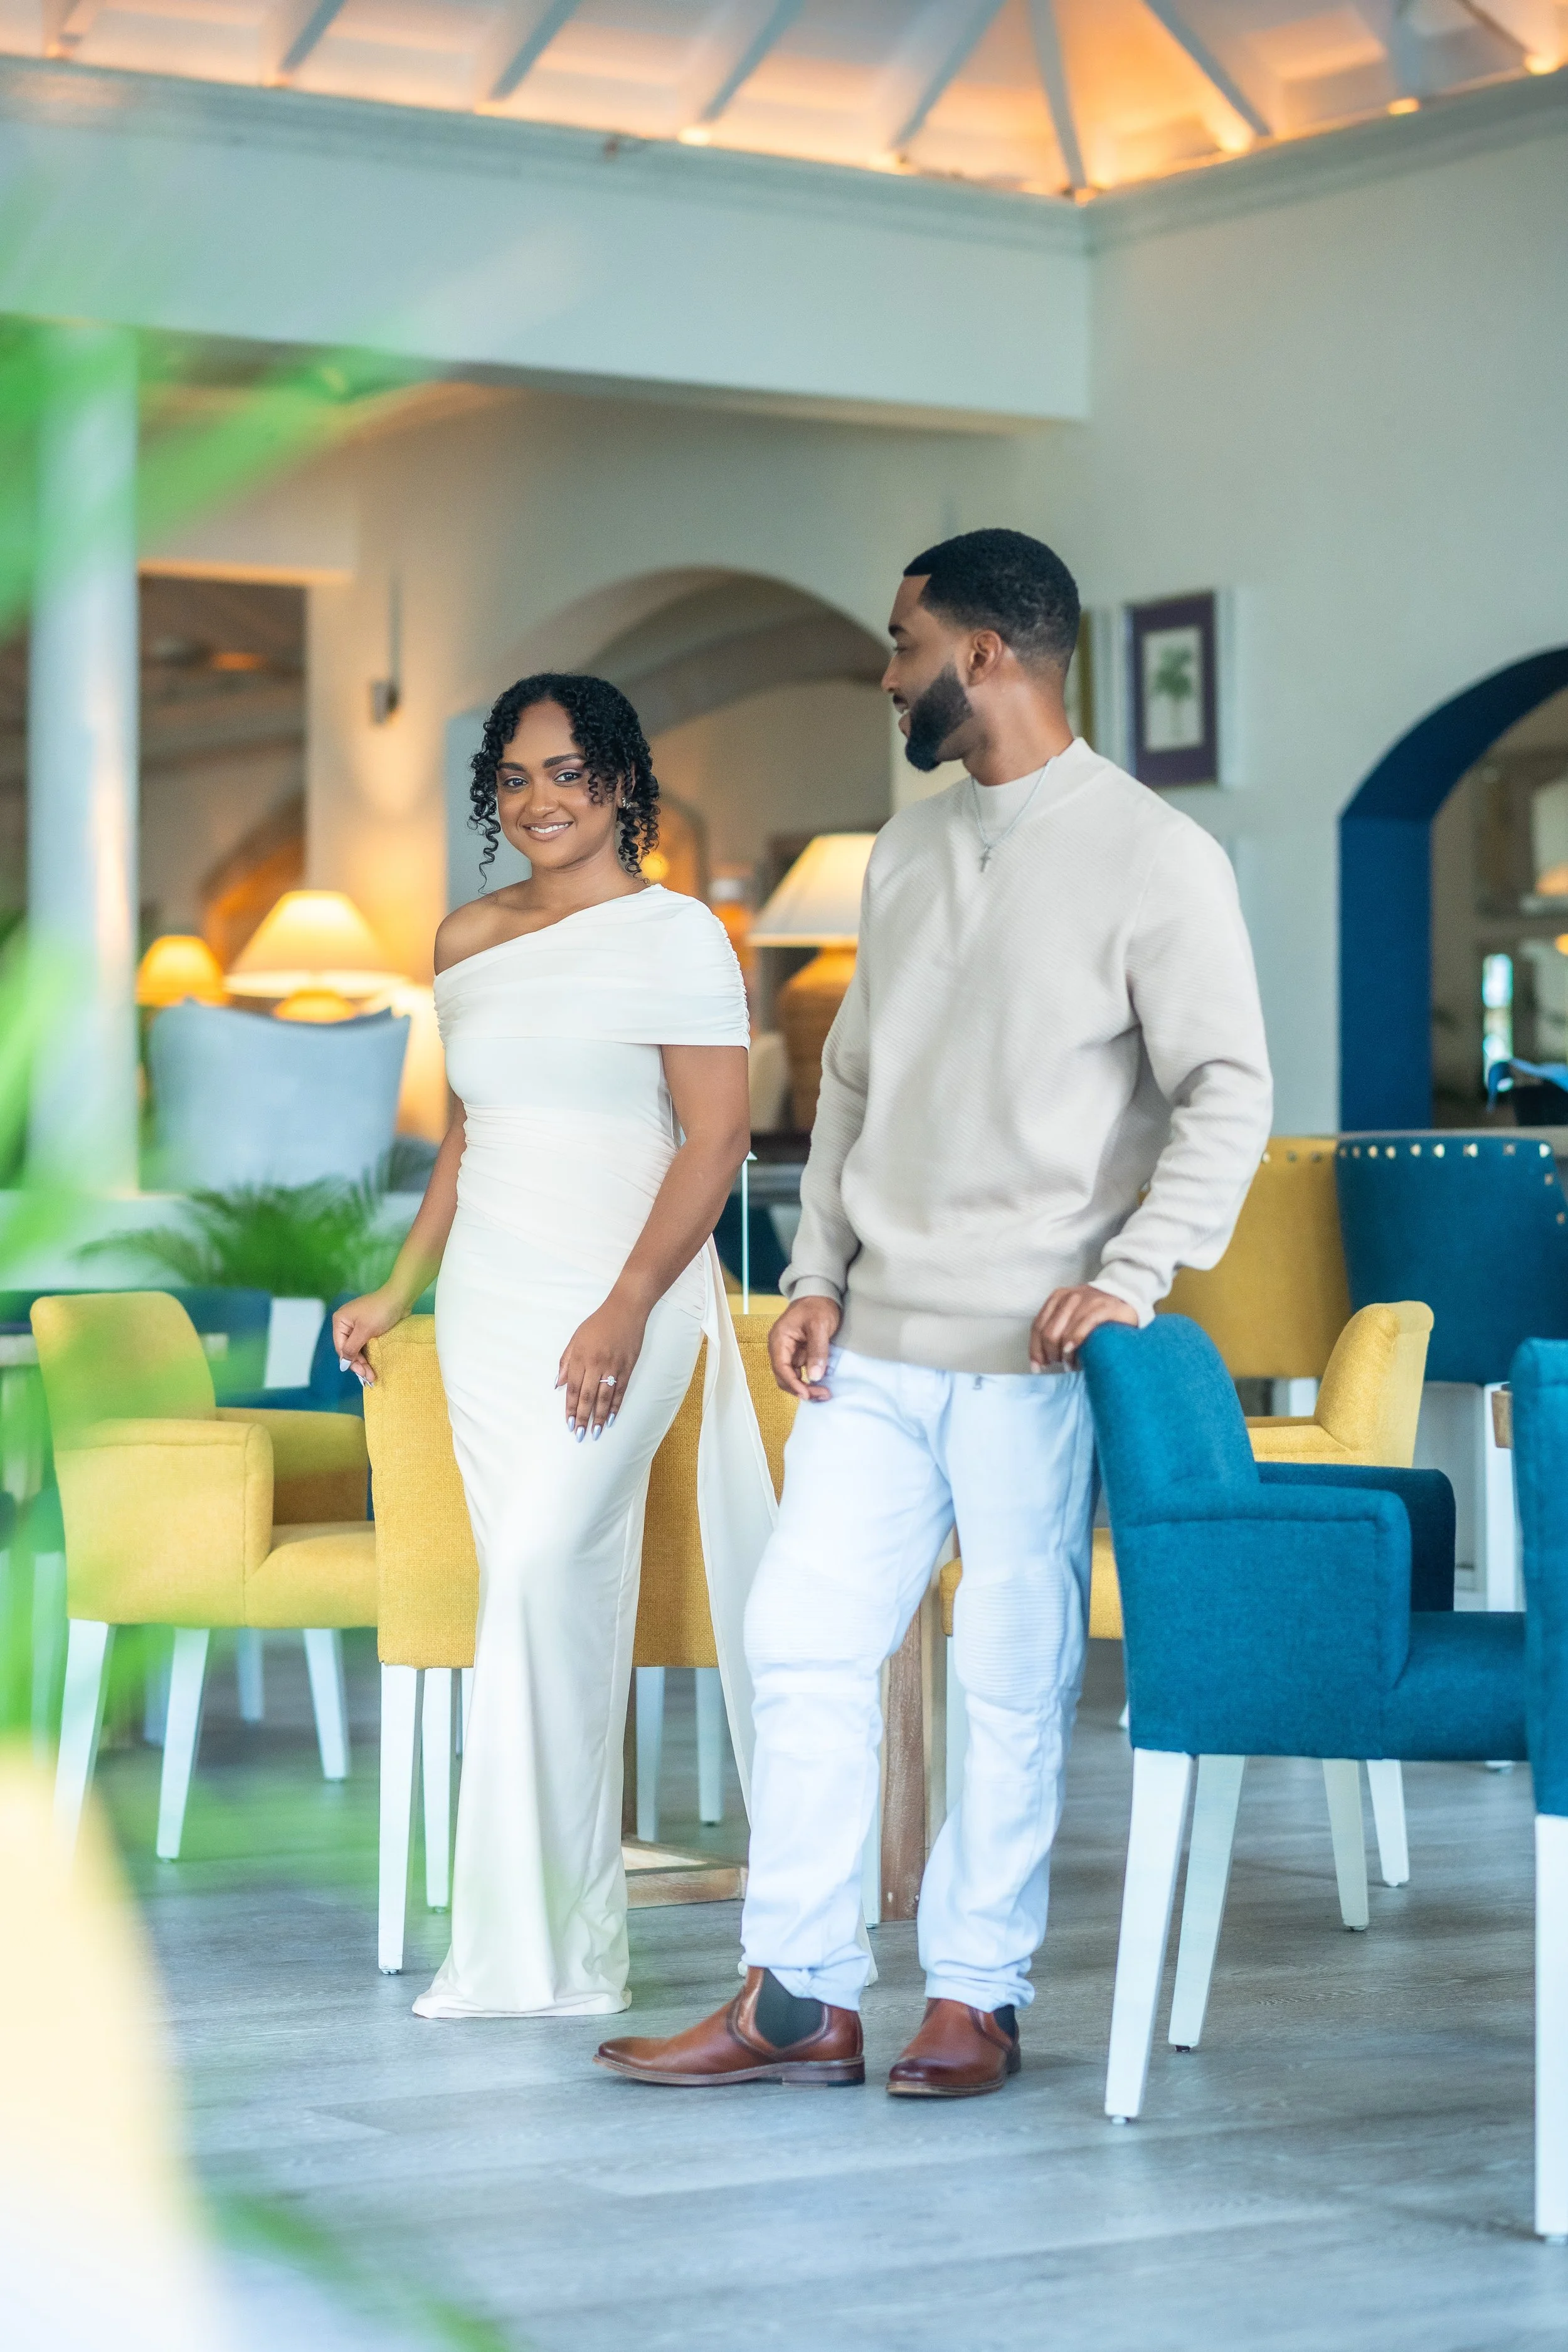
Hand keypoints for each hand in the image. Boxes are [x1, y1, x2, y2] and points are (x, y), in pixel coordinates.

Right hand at [332, 1288, 408, 1386]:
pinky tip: (373, 1365)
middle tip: (369, 1377)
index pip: (341, 1347)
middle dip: (359, 1364)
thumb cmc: (380, 1312)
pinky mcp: (368, 1327)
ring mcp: (358, 1325)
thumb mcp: (364, 1331)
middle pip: (349, 1349)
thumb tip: (343, 1363)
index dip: (350, 1362)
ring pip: (358, 1348)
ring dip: (364, 1361)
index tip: (361, 1374)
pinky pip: (365, 1344)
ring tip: (373, 1375)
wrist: (400, 1298)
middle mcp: (347, 1323)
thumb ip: (352, 1348)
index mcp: (341, 1321)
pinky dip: (369, 1354)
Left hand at [558, 1294, 647, 1439]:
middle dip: (583, 1418)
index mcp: (580, 1357)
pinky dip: (615, 1406)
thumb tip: (558, 1385)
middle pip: (587, 1396)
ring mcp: (613, 1366)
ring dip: (599, 1417)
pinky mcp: (627, 1367)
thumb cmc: (598, 1323)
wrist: (625, 1310)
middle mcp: (596, 1363)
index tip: (569, 1423)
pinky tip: (610, 1418)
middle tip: (580, 1435)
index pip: (573, 1388)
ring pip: (604, 1397)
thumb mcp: (576, 1338)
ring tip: (595, 1432)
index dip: (570, 1408)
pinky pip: (620, 1391)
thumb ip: (566, 1361)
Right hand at [768, 1295, 841, 1401]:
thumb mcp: (819, 1325)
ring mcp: (788, 1352)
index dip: (793, 1384)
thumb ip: (817, 1350)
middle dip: (800, 1389)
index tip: (807, 1394)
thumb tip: (815, 1376)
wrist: (820, 1294)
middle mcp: (780, 1348)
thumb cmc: (818, 1305)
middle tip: (822, 1395)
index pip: (781, 1367)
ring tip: (823, 1393)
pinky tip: (820, 1386)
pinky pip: (799, 1373)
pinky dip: (808, 1381)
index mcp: (779, 1339)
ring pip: (791, 1378)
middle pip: (783, 1377)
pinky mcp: (798, 1354)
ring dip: (805, 1388)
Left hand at [1030, 1284, 1138, 1369]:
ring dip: (1064, 1355)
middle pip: (1048, 1332)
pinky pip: (1084, 1327)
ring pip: (1063, 1333)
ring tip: (1070, 1365)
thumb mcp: (1073, 1317)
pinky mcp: (1104, 1308)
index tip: (1037, 1367)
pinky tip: (1075, 1356)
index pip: (1038, 1326)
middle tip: (1060, 1364)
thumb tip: (1041, 1361)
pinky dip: (1076, 1343)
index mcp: (1058, 1298)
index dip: (1035, 1349)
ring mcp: (1087, 1301)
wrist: (1128, 1299)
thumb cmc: (1097, 1315)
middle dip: (1051, 1354)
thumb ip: (1057, 1331)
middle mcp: (1070, 1297)